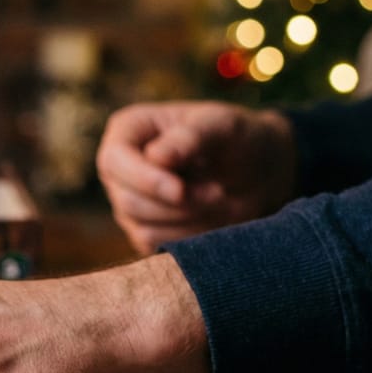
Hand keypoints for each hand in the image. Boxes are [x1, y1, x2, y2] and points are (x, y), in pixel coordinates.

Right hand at [96, 101, 297, 255]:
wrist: (257, 172)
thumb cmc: (237, 139)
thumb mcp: (221, 126)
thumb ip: (190, 137)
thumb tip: (156, 157)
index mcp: (128, 130)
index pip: (114, 161)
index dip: (144, 179)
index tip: (181, 190)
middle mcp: (119, 169)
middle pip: (128, 200)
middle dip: (177, 204)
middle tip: (219, 192)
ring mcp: (128, 203)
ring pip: (143, 228)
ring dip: (189, 220)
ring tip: (219, 197)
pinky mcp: (144, 232)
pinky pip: (158, 246)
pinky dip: (190, 236)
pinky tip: (212, 217)